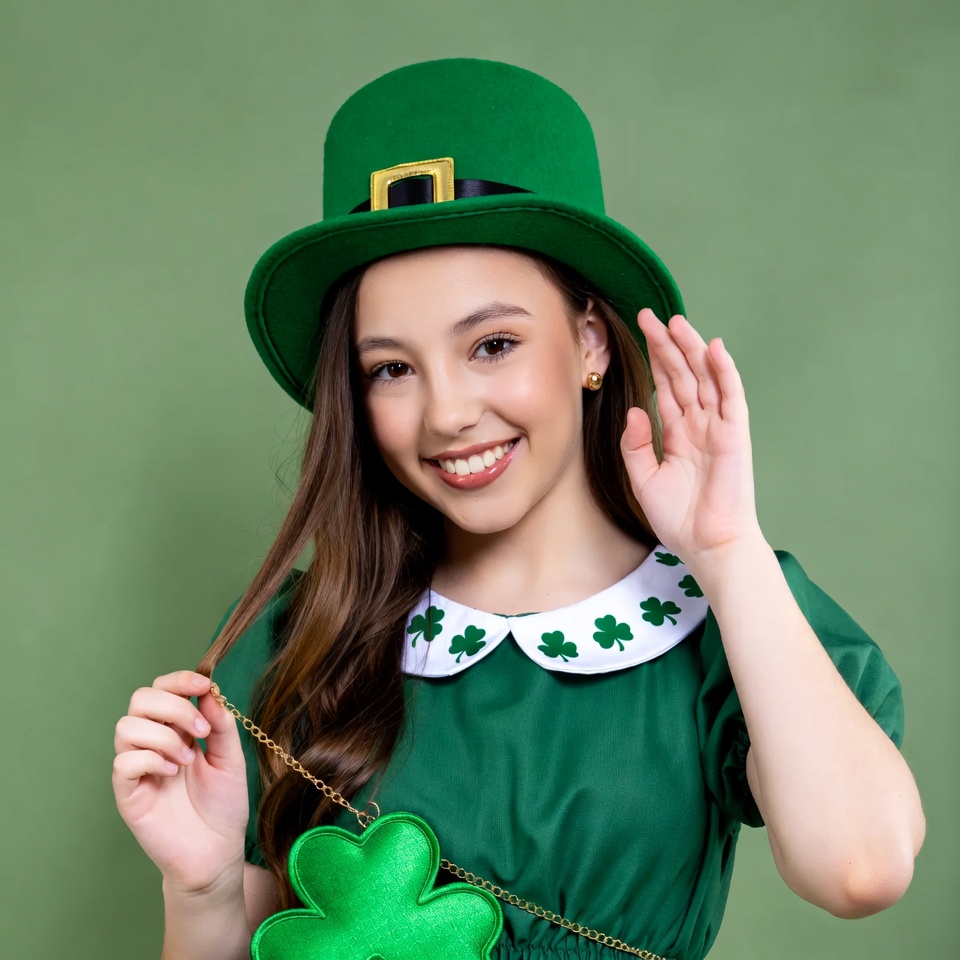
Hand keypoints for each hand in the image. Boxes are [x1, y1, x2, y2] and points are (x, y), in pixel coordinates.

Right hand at [113, 671, 249, 891]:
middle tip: (201, 731)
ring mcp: (138, 768)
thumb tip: (209, 691)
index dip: (179, 680)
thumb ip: (221, 724)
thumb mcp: (231, 758)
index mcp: (178, 730)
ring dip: (163, 735)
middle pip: (141, 699)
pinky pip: (123, 763)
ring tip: (188, 759)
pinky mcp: (128, 794)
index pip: (162, 689)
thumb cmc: (224, 806)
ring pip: (126, 726)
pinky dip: (150, 759)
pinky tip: (172, 773)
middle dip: (174, 706)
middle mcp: (153, 744)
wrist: (217, 852)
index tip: (204, 685)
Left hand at [620, 310, 763, 571]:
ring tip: (675, 321)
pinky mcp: (735, 434)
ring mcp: (718, 427)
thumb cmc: (680, 519)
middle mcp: (699, 424)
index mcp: (678, 434)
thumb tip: (636, 408)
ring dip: (691, 349)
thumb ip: (636, 444)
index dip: (654, 359)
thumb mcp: (644, 479)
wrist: (708, 545)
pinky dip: (723, 371)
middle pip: (682, 374)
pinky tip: (713, 348)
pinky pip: (730, 396)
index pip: (665, 387)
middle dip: (667, 344)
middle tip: (649, 314)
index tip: (639, 332)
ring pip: (704, 378)